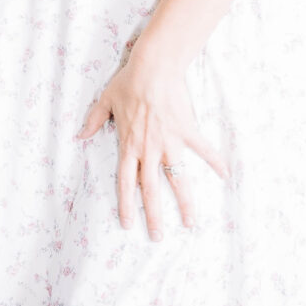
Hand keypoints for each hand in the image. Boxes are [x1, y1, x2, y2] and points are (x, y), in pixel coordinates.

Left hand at [79, 52, 225, 239]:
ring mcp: (169, 142)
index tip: (128, 224)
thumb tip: (79, 136)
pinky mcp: (187, 131)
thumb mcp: (105, 101)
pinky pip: (203, 150)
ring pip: (177, 178)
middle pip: (150, 190)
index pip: (126, 183)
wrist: (153, 67)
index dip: (126, 205)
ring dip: (185, 202)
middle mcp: (148, 149)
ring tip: (191, 222)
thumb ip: (93, 121)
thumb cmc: (129, 81)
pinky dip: (215, 162)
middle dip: (154, 216)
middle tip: (157, 238)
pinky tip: (226, 175)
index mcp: (128, 146)